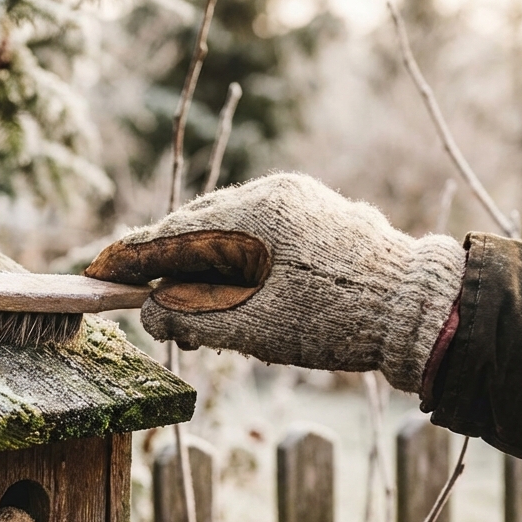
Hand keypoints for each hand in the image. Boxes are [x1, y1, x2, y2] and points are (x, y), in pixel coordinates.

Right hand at [84, 172, 465, 392]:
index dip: (132, 259)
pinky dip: (238, 260)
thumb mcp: (251, 328)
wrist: (420, 309)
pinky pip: (259, 231)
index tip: (101, 273)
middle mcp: (271, 194)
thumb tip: (150, 309)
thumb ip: (190, 315)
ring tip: (201, 314)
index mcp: (251, 216)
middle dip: (170, 267)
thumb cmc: (336, 322)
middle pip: (197, 227)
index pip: (172, 235)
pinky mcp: (318, 212)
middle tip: (154, 307)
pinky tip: (239, 294)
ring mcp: (297, 199)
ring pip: (228, 229)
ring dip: (205, 266)